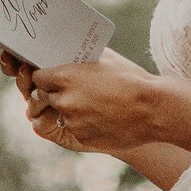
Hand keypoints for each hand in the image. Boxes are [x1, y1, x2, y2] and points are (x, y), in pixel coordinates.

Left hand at [21, 53, 160, 155]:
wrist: (153, 109)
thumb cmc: (130, 78)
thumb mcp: (103, 58)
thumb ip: (80, 57)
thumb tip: (68, 52)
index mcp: (65, 76)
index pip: (37, 77)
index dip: (43, 77)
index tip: (50, 77)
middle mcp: (64, 100)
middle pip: (44, 97)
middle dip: (53, 94)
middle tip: (69, 91)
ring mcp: (73, 121)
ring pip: (60, 115)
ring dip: (68, 110)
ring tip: (90, 104)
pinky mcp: (82, 138)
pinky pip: (75, 130)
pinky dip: (83, 124)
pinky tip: (100, 117)